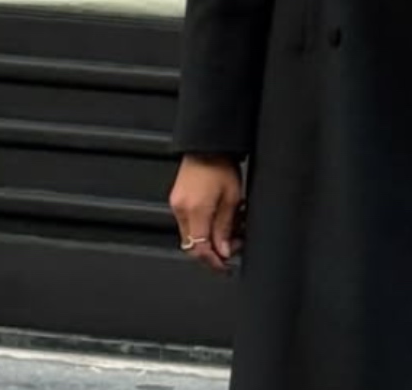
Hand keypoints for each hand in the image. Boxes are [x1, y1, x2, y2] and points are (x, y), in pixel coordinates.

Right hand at [168, 154, 243, 272]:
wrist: (207, 144)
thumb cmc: (222, 164)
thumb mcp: (232, 197)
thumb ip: (226, 227)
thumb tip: (223, 251)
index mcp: (196, 211)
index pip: (200, 250)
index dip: (213, 263)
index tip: (225, 268)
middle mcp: (181, 210)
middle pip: (194, 245)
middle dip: (215, 250)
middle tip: (234, 244)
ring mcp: (176, 205)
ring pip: (192, 235)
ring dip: (211, 237)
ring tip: (233, 226)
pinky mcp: (176, 200)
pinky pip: (189, 222)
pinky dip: (204, 225)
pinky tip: (220, 217)